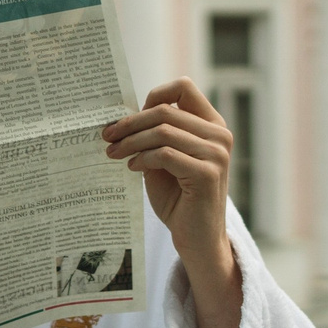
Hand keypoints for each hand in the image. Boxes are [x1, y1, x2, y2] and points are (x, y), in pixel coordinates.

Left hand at [103, 78, 234, 262]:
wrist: (196, 239)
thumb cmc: (178, 199)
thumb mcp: (165, 160)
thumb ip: (155, 136)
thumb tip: (122, 115)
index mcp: (212, 125)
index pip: (183, 88)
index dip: (152, 96)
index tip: (127, 118)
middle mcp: (219, 135)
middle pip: (166, 110)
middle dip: (131, 123)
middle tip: (107, 136)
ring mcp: (217, 154)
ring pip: (163, 131)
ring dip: (131, 142)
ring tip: (113, 153)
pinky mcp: (207, 174)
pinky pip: (165, 154)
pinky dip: (143, 158)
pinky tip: (132, 168)